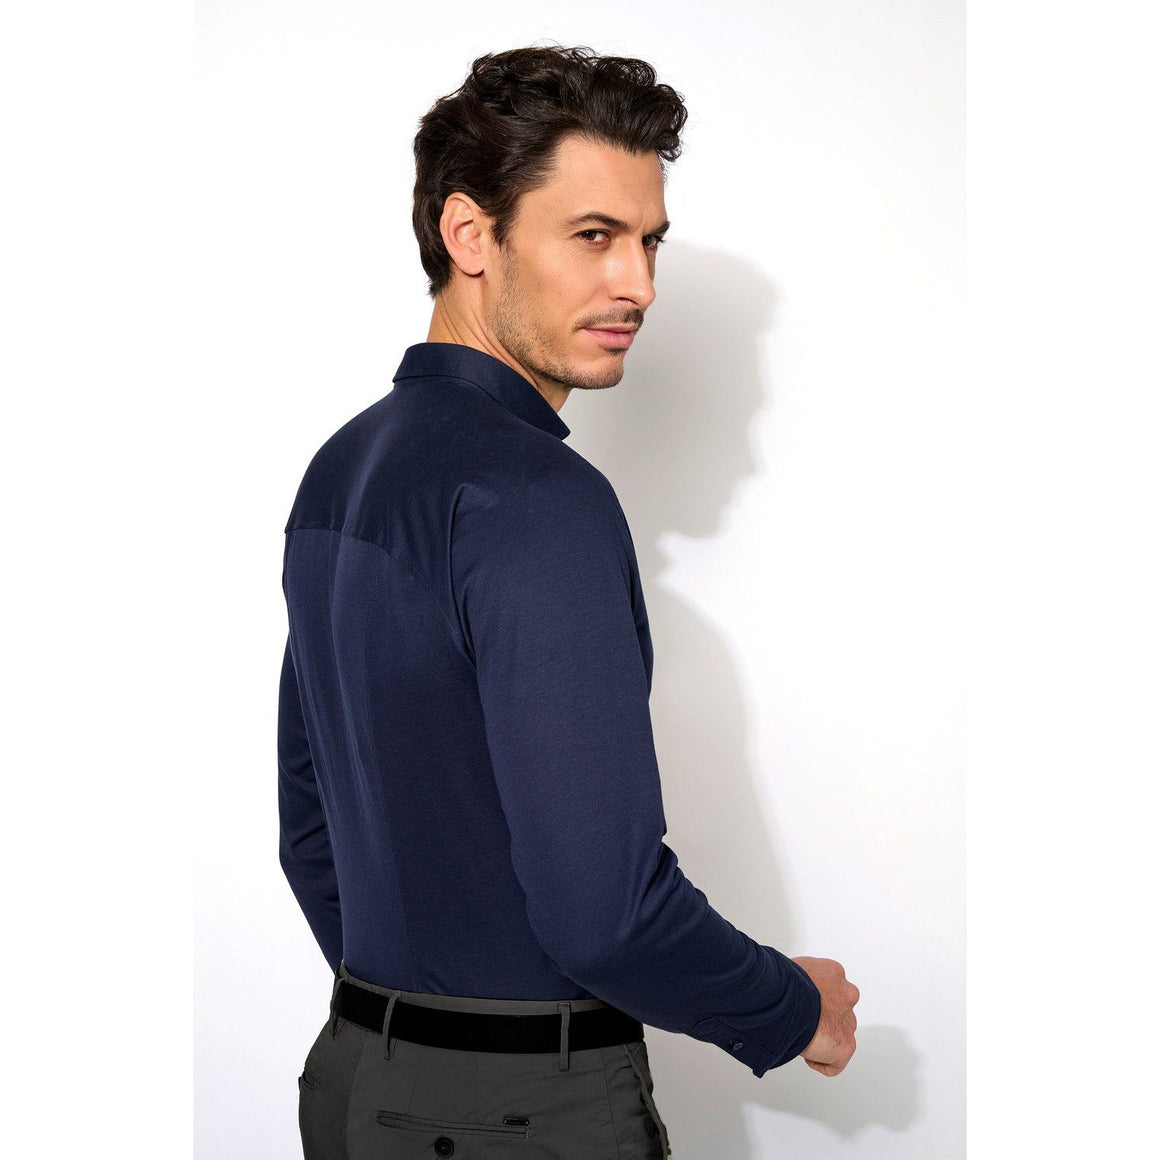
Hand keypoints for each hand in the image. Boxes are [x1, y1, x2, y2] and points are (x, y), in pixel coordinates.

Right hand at [791, 956, 858, 1075]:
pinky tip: (804, 1053)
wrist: (785, 1000)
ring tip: (799, 1037)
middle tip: (801, 1024)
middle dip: (823, 1020)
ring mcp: (848, 1021)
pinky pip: (835, 1063)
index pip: (830, 989)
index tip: (800, 1008)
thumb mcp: (791, 968)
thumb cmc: (781, 983)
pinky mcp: (846, 1045)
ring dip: (822, 1040)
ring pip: (838, 1036)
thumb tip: (785, 986)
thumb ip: (799, 979)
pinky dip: (819, 1062)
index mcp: (833, 973)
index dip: (814, 1002)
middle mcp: (846, 995)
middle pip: (839, 1012)